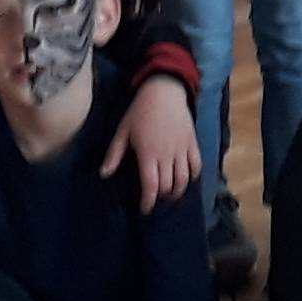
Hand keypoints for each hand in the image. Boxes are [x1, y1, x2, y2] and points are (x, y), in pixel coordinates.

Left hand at [103, 72, 200, 210]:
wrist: (164, 91)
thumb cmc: (140, 111)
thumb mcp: (123, 131)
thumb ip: (114, 154)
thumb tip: (104, 174)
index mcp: (148, 154)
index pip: (151, 186)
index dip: (148, 201)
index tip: (145, 209)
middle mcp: (167, 155)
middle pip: (168, 186)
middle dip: (161, 198)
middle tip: (154, 199)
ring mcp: (182, 150)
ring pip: (184, 180)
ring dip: (177, 192)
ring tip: (170, 194)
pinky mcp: (192, 143)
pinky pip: (197, 166)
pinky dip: (192, 177)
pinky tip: (185, 180)